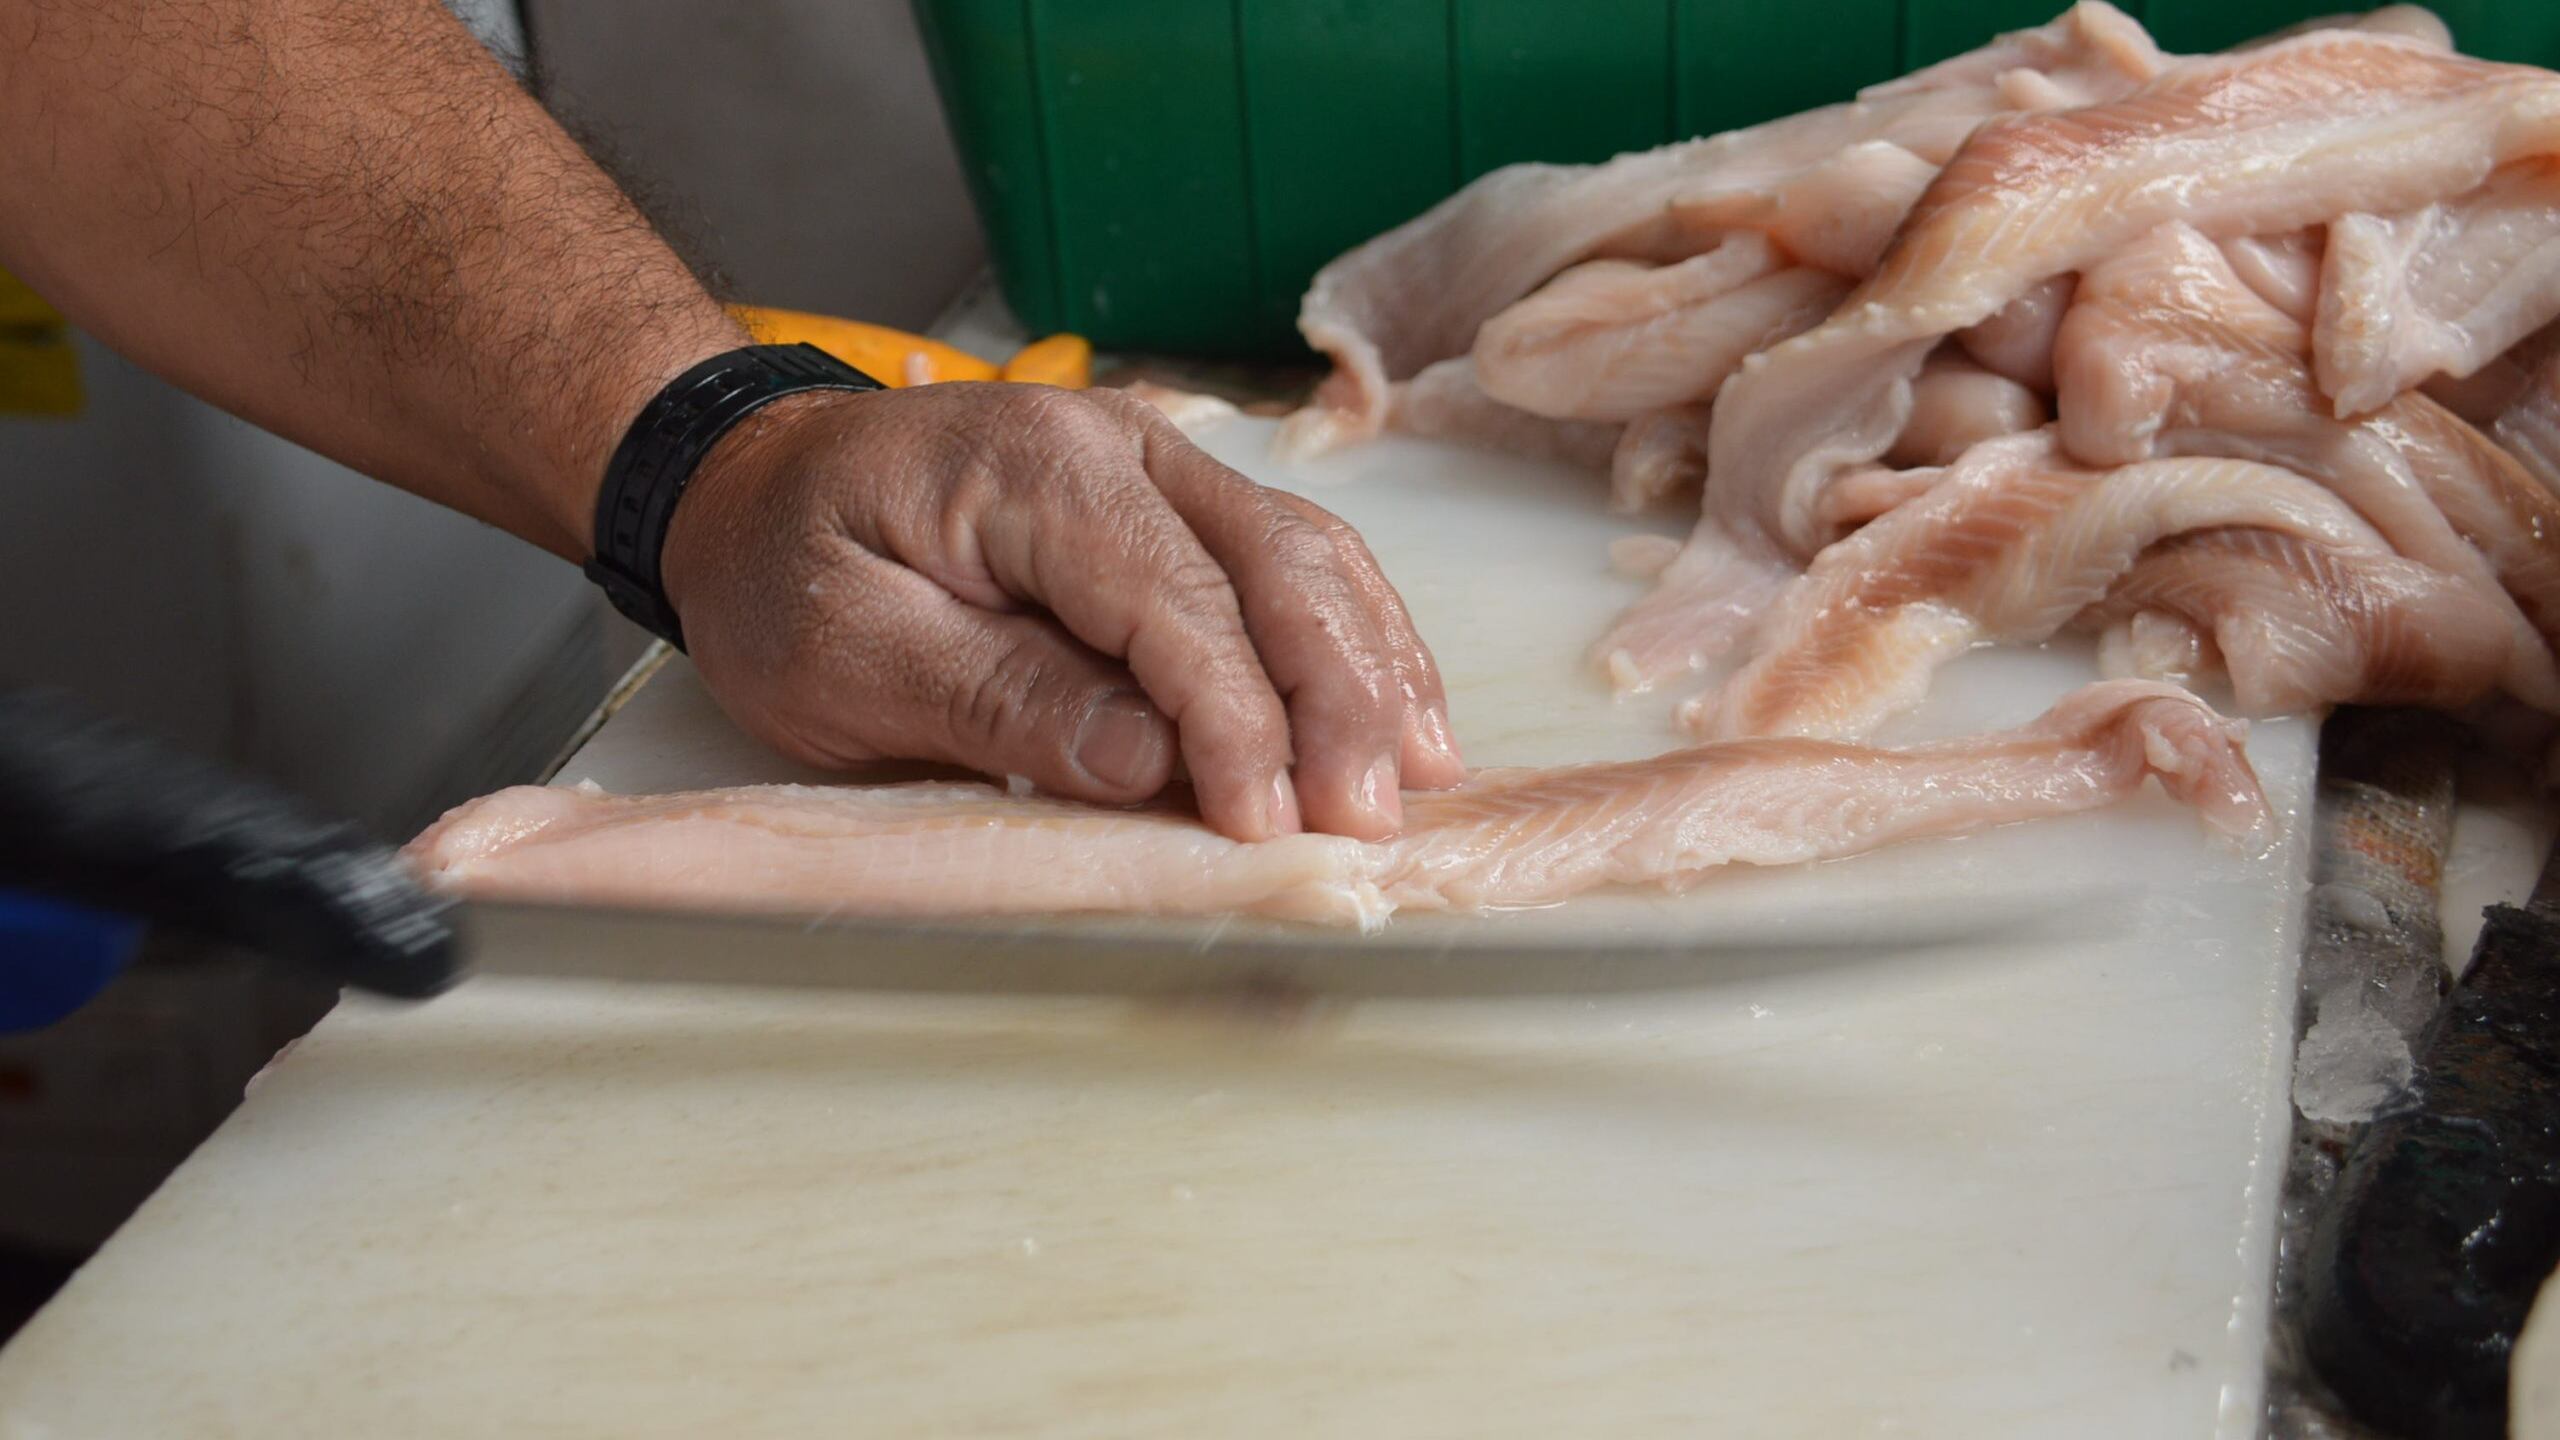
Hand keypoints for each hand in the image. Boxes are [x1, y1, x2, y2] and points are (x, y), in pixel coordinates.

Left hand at [658, 383, 1466, 841]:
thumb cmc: (782, 570)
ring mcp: (1160, 465)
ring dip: (1371, 669)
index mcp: (1033, 470)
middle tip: (1366, 821)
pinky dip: (1354, 642)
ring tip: (1414, 780)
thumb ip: (997, 697)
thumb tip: (1150, 758)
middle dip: (1338, 698)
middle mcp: (1122, 446)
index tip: (1264, 823)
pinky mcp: (1176, 507)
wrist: (750, 486)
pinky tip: (1394, 714)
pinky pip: (1293, 564)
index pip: (1176, 600)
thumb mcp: (843, 655)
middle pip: (1276, 564)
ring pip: (1309, 557)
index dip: (1236, 719)